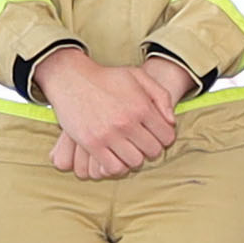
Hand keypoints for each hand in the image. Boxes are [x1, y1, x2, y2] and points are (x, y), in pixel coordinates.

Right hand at [34, 42, 179, 179]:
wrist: (72, 79)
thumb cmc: (107, 78)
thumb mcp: (138, 76)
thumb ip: (161, 95)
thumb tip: (171, 121)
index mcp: (141, 106)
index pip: (166, 136)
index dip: (164, 137)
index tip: (155, 134)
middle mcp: (127, 122)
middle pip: (152, 151)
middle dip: (150, 148)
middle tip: (141, 143)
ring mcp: (109, 134)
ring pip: (135, 162)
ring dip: (134, 158)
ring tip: (128, 149)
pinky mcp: (92, 144)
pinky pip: (113, 167)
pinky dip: (117, 165)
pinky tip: (115, 156)